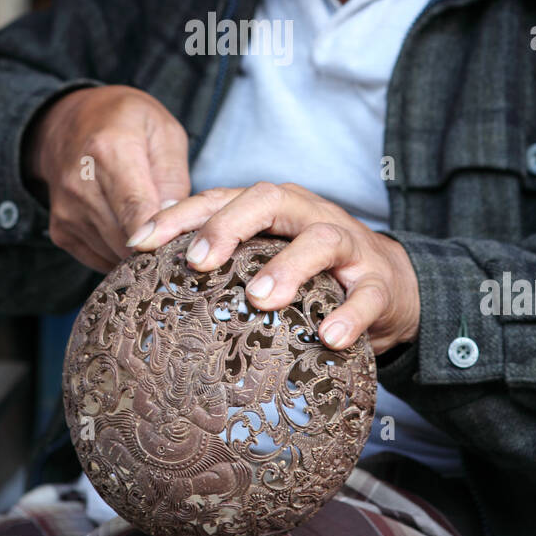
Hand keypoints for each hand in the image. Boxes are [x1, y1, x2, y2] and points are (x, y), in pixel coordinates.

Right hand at [24, 85, 190, 272]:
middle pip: (126, 238)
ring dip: (140, 252)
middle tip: (182, 237)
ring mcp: (67, 211)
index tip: (182, 250)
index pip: (134, 207)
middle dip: (158, 246)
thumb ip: (173, 176)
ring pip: (114, 255)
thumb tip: (175, 224)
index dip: (159, 235)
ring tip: (155, 227)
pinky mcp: (61, 231)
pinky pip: (100, 259)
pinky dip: (120, 253)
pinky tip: (131, 230)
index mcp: (108, 150)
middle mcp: (79, 185)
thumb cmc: (125, 123)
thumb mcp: (163, 130)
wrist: (70, 122)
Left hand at [126, 181, 420, 355]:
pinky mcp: (380, 284)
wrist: (394, 287)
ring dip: (288, 266)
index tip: (140, 243)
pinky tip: (328, 338)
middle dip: (229, 225)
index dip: (181, 215)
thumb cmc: (313, 272)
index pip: (222, 197)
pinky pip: (368, 296)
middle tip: (198, 262)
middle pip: (270, 199)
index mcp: (275, 207)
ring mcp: (349, 247)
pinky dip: (350, 315)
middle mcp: (309, 216)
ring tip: (259, 298)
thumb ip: (223, 255)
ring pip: (321, 240)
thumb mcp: (268, 254)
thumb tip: (149, 263)